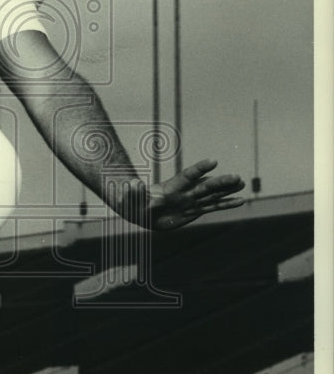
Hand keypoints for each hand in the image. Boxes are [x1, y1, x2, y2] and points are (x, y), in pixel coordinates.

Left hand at [128, 158, 245, 230]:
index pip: (188, 176)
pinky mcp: (194, 210)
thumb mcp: (131, 199)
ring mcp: (191, 200)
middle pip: (205, 185)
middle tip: (237, 177)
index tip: (213, 162)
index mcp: (171, 188)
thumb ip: (134, 192)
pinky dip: (227, 204)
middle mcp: (185, 192)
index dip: (200, 169)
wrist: (140, 212)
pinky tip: (240, 200)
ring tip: (242, 183)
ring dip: (227, 190)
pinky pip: (213, 207)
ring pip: (213, 194)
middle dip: (221, 182)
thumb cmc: (134, 203)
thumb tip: (131, 184)